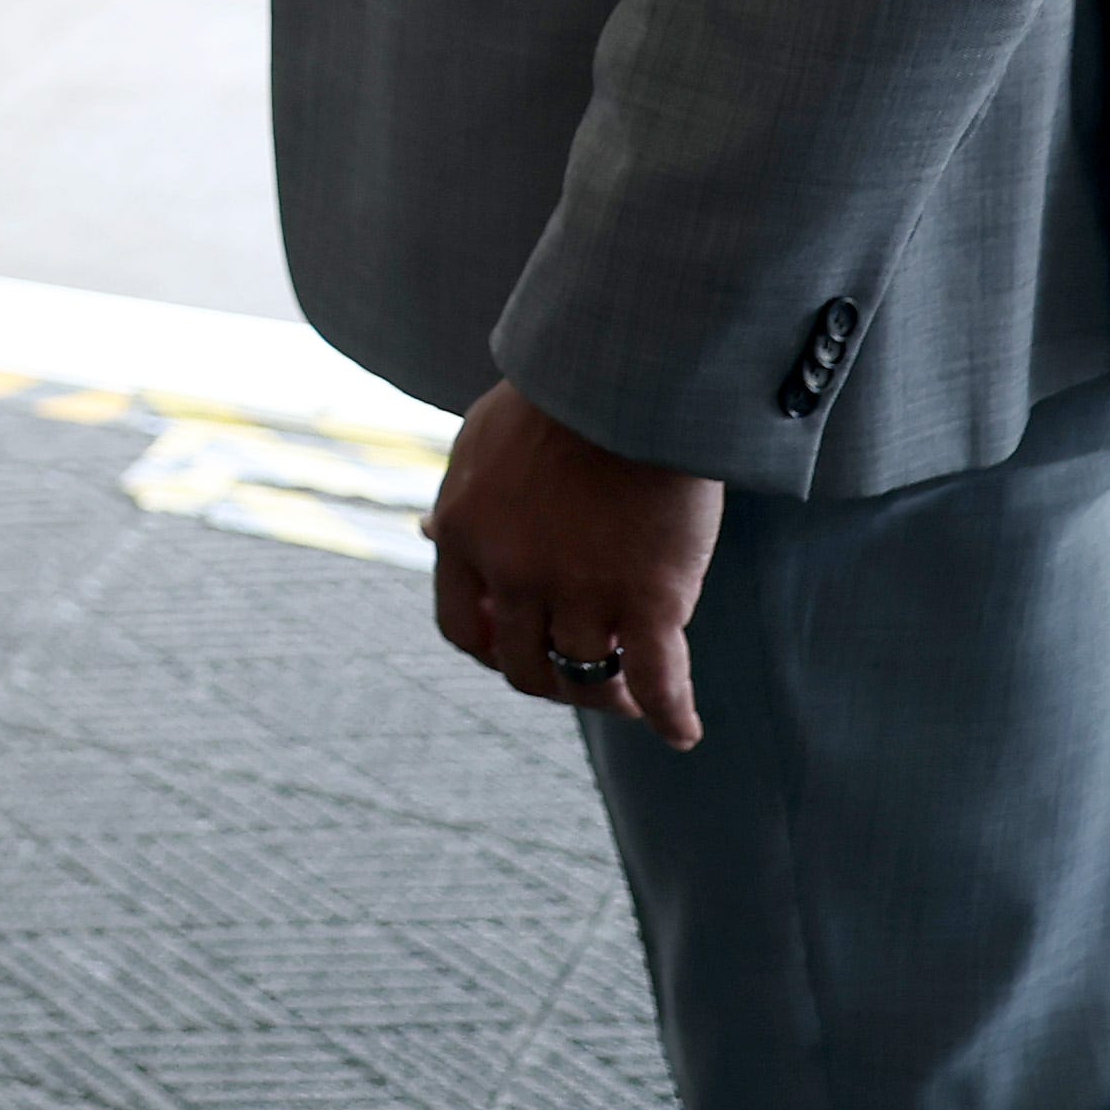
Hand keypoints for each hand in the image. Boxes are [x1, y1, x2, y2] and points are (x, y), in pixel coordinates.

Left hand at [421, 378, 719, 749]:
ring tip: (629, 693)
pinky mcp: (650, 597)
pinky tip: (681, 733)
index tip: (517, 650)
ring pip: (585, 677)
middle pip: (523, 665)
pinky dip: (669, 715)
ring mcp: (580, 589)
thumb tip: (428, 531)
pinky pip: (657, 681)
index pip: (460, 629)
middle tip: (584, 676)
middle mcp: (513, 573)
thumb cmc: (557, 400)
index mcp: (465, 535)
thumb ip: (461, 498)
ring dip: (607, 696)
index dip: (491, 651)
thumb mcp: (480, 444)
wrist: (627, 376)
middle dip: (552, 681)